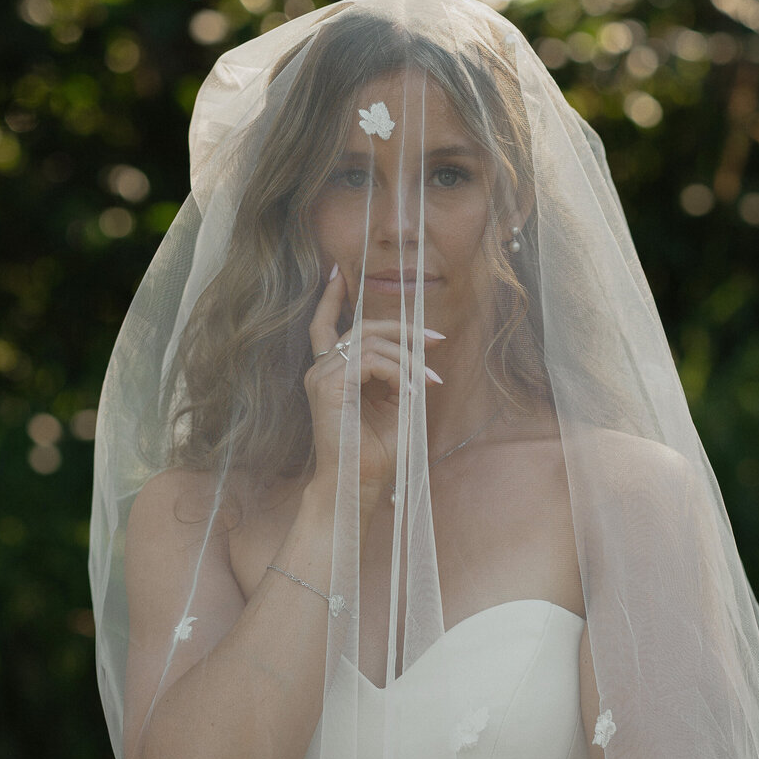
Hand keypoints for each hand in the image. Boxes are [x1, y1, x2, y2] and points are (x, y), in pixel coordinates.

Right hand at [303, 267, 443, 498]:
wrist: (359, 485)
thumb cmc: (377, 455)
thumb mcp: (396, 407)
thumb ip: (399, 377)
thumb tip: (419, 356)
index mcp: (332, 375)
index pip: (325, 325)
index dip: (331, 297)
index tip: (340, 273)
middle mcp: (321, 371)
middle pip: (362, 328)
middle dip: (403, 328)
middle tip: (437, 339)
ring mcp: (322, 377)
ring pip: (371, 342)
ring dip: (409, 358)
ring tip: (430, 381)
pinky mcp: (328, 386)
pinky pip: (371, 360)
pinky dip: (398, 371)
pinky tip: (412, 392)